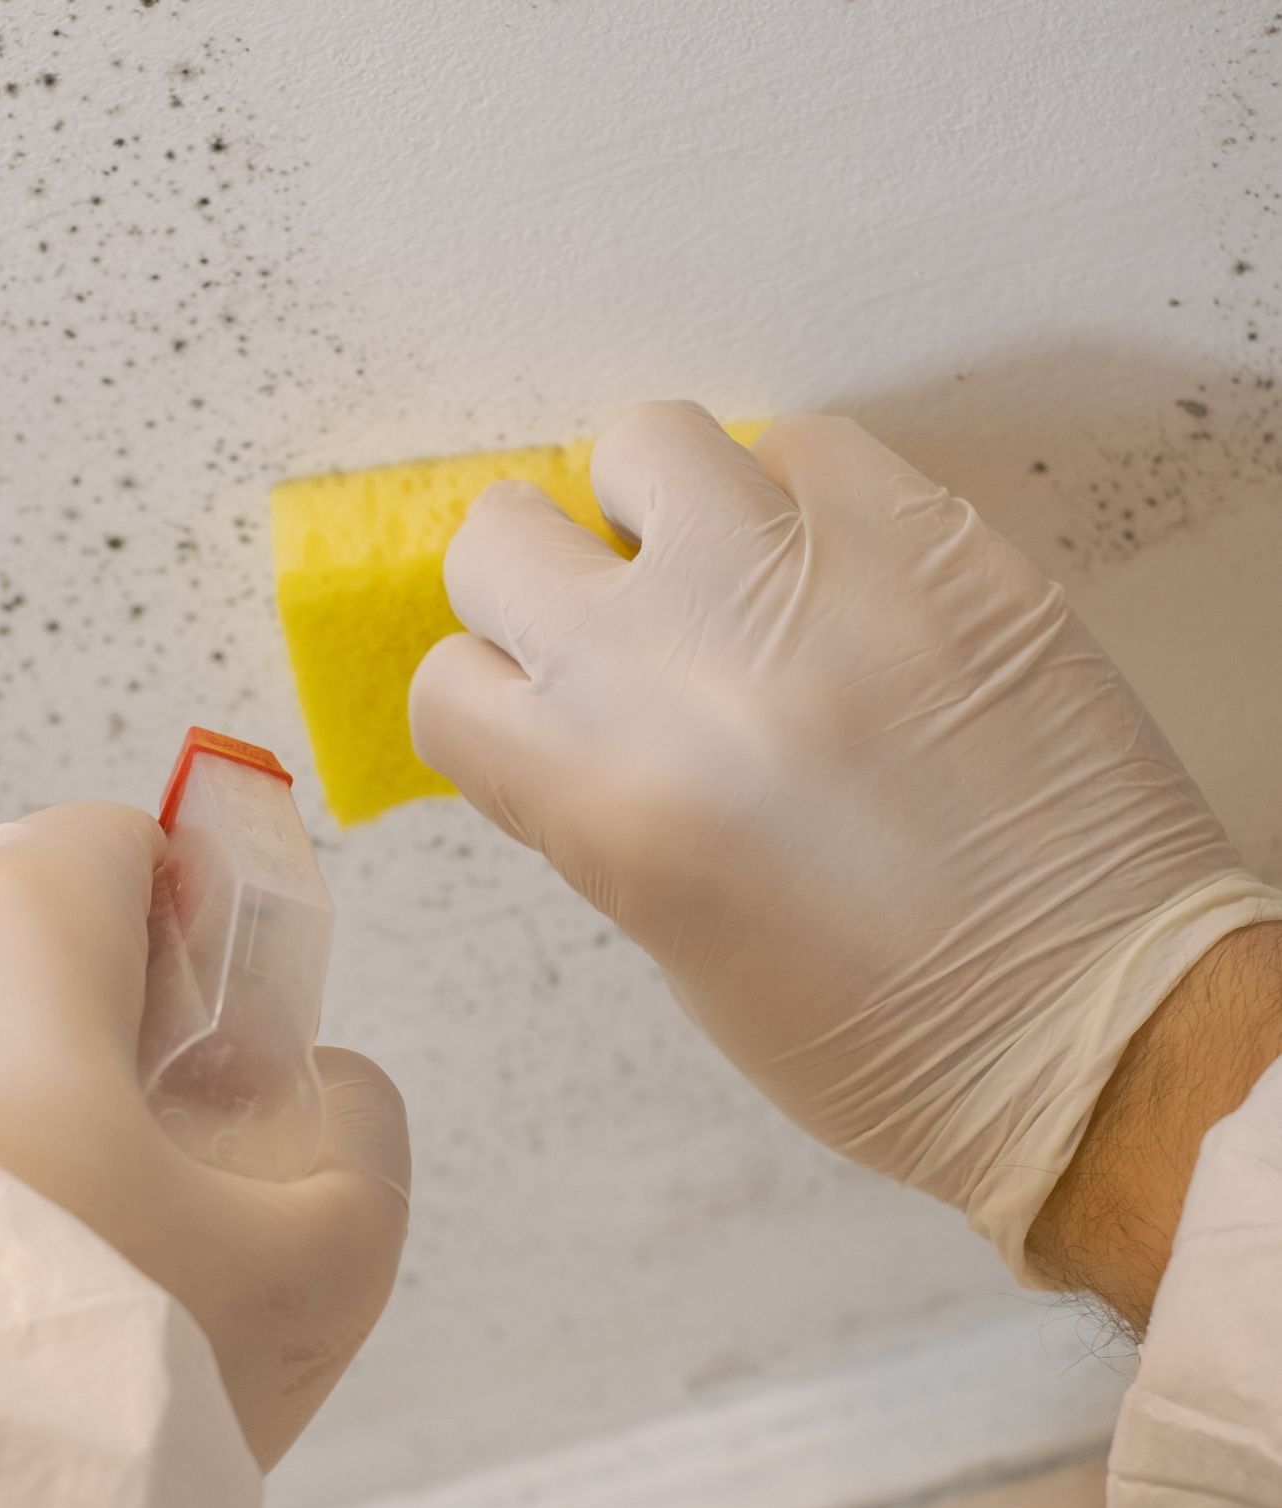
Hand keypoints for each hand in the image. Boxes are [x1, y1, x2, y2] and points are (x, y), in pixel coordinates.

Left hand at [0, 801, 409, 1468]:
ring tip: (68, 1219)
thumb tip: (344, 1093)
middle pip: (42, 925)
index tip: (221, 1025)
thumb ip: (368, 1142)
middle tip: (160, 1146)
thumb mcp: (309, 1259)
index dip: (200, 921)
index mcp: (14, 919)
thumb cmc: (58, 1351)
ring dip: (23, 1085)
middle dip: (115, 1018)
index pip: (128, 837)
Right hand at [411, 402, 1281, 1279]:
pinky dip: (797, 502)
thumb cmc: (877, 1031)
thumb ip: (594, 798)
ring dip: (658, 509)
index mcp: (599, 797)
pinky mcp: (928, 536)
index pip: (448, 681)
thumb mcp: (671, 938)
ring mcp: (804, 579)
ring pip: (642, 441)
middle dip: (538, 582)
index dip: (489, 698)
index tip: (535, 706)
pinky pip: (805, 446)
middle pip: (498, 535)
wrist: (1093, 1022)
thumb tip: (574, 696)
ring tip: (723, 575)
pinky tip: (834, 579)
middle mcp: (677, 664)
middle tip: (613, 626)